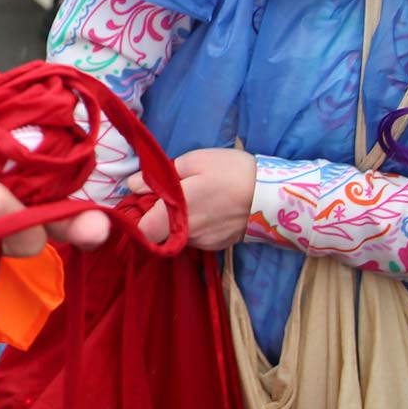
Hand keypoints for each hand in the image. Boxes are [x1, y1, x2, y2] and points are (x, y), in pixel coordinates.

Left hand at [125, 147, 255, 251]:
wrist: (274, 195)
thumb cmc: (230, 172)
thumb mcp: (193, 162)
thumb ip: (159, 177)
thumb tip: (133, 185)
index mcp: (176, 213)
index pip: (142, 231)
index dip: (136, 218)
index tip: (140, 202)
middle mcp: (187, 234)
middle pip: (158, 234)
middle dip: (155, 217)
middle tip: (163, 195)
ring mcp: (203, 242)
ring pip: (177, 236)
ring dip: (175, 221)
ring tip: (190, 199)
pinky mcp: (217, 246)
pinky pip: (195, 238)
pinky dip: (193, 226)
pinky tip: (205, 209)